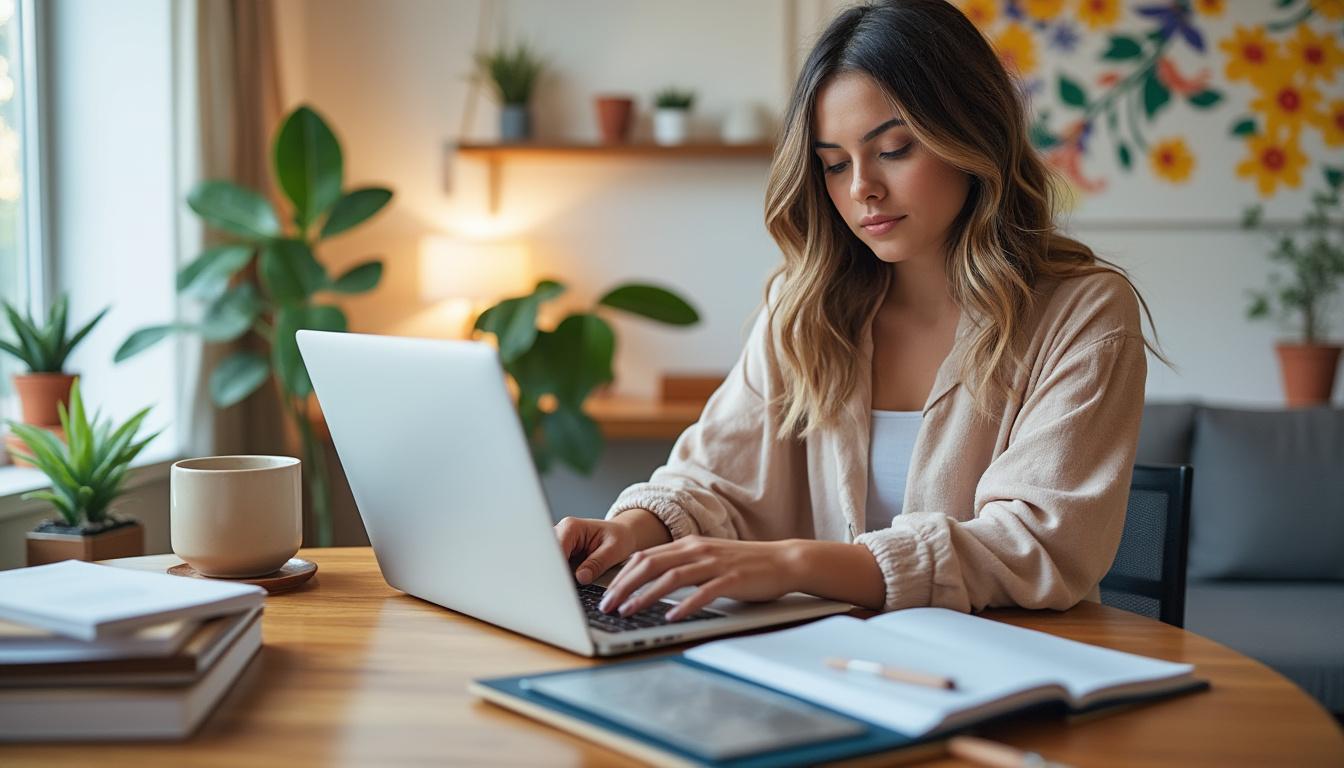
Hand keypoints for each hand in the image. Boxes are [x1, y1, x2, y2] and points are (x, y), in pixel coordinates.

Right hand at [554, 517, 638, 584]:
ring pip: (551, 564)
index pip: (555, 549)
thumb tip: (581, 577)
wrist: (623, 534)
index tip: (563, 583)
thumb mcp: (614, 550)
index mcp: (571, 527)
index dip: (556, 568)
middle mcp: (561, 533)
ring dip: (559, 576)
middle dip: (556, 574)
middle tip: (567, 588)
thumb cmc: (620, 537)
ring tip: (572, 585)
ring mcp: (559, 544)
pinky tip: (571, 583)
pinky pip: (557, 568)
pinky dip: (563, 577)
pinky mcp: (561, 554)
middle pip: (549, 557)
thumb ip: (597, 563)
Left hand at [598, 536, 800, 620]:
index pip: (645, 557)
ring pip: (671, 577)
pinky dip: (685, 605)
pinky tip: (672, 617)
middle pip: (650, 565)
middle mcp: (697, 550)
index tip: (606, 594)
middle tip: (608, 606)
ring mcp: (714, 563)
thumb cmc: (744, 565)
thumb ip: (682, 567)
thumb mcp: (708, 559)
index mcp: (688, 544)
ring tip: (630, 611)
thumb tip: (651, 584)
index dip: (621, 575)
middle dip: (624, 586)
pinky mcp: (732, 578)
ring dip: (646, 595)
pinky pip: (703, 592)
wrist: (783, 560)